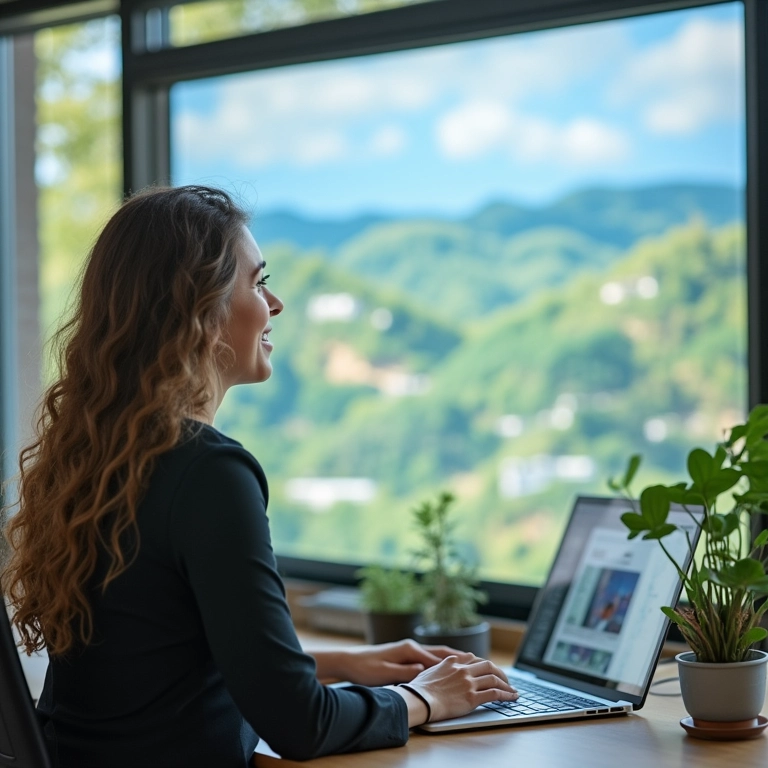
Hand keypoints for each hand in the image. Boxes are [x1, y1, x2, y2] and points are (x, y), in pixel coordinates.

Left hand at [313, 639, 475, 685]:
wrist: (349, 661)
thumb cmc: (365, 668)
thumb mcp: (385, 674)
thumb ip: (406, 672)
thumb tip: (424, 671)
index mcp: (409, 649)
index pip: (437, 658)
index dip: (455, 665)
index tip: (472, 669)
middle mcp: (411, 646)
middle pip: (441, 652)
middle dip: (460, 658)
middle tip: (479, 663)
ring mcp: (409, 649)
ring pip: (436, 653)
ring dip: (452, 658)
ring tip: (470, 662)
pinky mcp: (405, 654)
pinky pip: (429, 657)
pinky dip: (441, 661)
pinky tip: (448, 666)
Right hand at [392, 655, 517, 724]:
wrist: (419, 699)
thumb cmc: (419, 689)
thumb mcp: (429, 670)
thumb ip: (441, 667)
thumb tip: (444, 666)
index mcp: (452, 662)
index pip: (473, 659)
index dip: (483, 665)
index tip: (488, 670)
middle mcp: (463, 670)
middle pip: (488, 665)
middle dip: (500, 672)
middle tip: (505, 679)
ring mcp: (468, 683)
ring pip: (494, 678)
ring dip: (506, 684)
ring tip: (512, 690)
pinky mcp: (472, 697)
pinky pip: (495, 693)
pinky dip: (506, 695)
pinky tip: (511, 697)